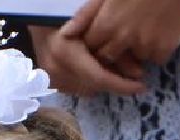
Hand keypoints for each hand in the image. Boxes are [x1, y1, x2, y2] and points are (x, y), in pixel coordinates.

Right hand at [29, 15, 144, 97]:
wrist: (37, 12)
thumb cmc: (67, 10)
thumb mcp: (95, 22)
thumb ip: (114, 46)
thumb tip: (137, 73)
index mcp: (64, 51)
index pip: (99, 78)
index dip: (122, 85)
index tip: (141, 87)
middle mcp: (54, 68)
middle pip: (94, 86)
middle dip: (114, 82)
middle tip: (131, 74)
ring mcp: (49, 75)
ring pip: (85, 90)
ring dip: (101, 81)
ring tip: (112, 66)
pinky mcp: (48, 78)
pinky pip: (75, 87)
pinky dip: (88, 80)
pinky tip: (94, 65)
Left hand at [77, 0, 179, 65]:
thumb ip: (87, 14)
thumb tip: (66, 34)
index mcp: (106, 24)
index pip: (91, 47)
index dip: (96, 43)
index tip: (102, 36)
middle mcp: (122, 39)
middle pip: (110, 58)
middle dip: (113, 51)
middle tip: (124, 34)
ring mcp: (144, 45)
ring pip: (134, 60)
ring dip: (136, 52)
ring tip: (145, 28)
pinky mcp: (164, 48)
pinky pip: (156, 59)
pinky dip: (157, 51)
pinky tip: (161, 32)